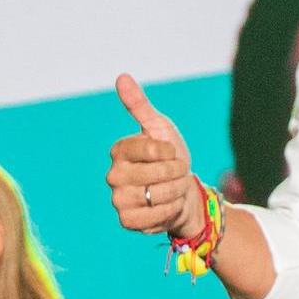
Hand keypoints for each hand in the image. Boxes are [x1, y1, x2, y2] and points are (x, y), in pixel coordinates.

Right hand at [106, 75, 206, 235]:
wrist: (185, 192)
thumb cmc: (171, 158)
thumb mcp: (161, 128)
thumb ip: (140, 106)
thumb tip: (121, 77)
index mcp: (120, 150)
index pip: (148, 149)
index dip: (168, 153)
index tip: (171, 153)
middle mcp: (113, 175)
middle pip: (152, 175)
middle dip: (175, 174)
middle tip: (177, 173)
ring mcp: (118, 199)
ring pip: (153, 197)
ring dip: (173, 193)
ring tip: (174, 189)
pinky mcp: (127, 220)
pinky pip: (150, 218)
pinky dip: (167, 212)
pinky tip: (168, 206)